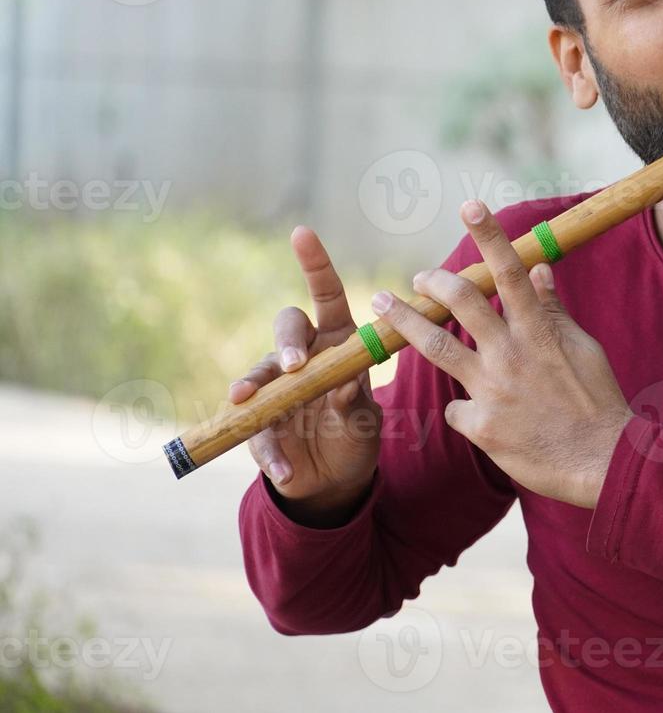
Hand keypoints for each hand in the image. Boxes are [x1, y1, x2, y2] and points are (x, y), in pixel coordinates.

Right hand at [228, 225, 381, 523]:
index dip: (315, 264)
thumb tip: (344, 386)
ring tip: (248, 401)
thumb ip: (355, 403)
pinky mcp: (260, 423)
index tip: (302, 233)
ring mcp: (277, 388)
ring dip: (255, 385)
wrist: (335, 480)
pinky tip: (287, 470)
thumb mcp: (365, 420)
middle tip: (294, 364)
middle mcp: (305, 357)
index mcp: (338, 343)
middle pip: (288, 327)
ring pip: (258, 372)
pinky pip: (258, 432)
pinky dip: (271, 454)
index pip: (327, 295)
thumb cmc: (356, 436)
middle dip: (287, 340)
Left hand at [370, 200, 632, 508]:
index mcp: (540, 332)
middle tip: (418, 276)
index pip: (510, 271)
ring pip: (435, 347)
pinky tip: (473, 415)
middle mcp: (510, 355)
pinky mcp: (479, 427)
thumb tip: (538, 270)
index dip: (489, 236)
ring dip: (404, 322)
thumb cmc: (598, 403)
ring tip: (381, 306)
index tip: (470, 206)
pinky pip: (456, 409)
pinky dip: (463, 408)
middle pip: (460, 302)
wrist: (602, 462)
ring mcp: (491, 390)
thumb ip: (554, 312)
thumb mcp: (584, 350)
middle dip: (433, 282)